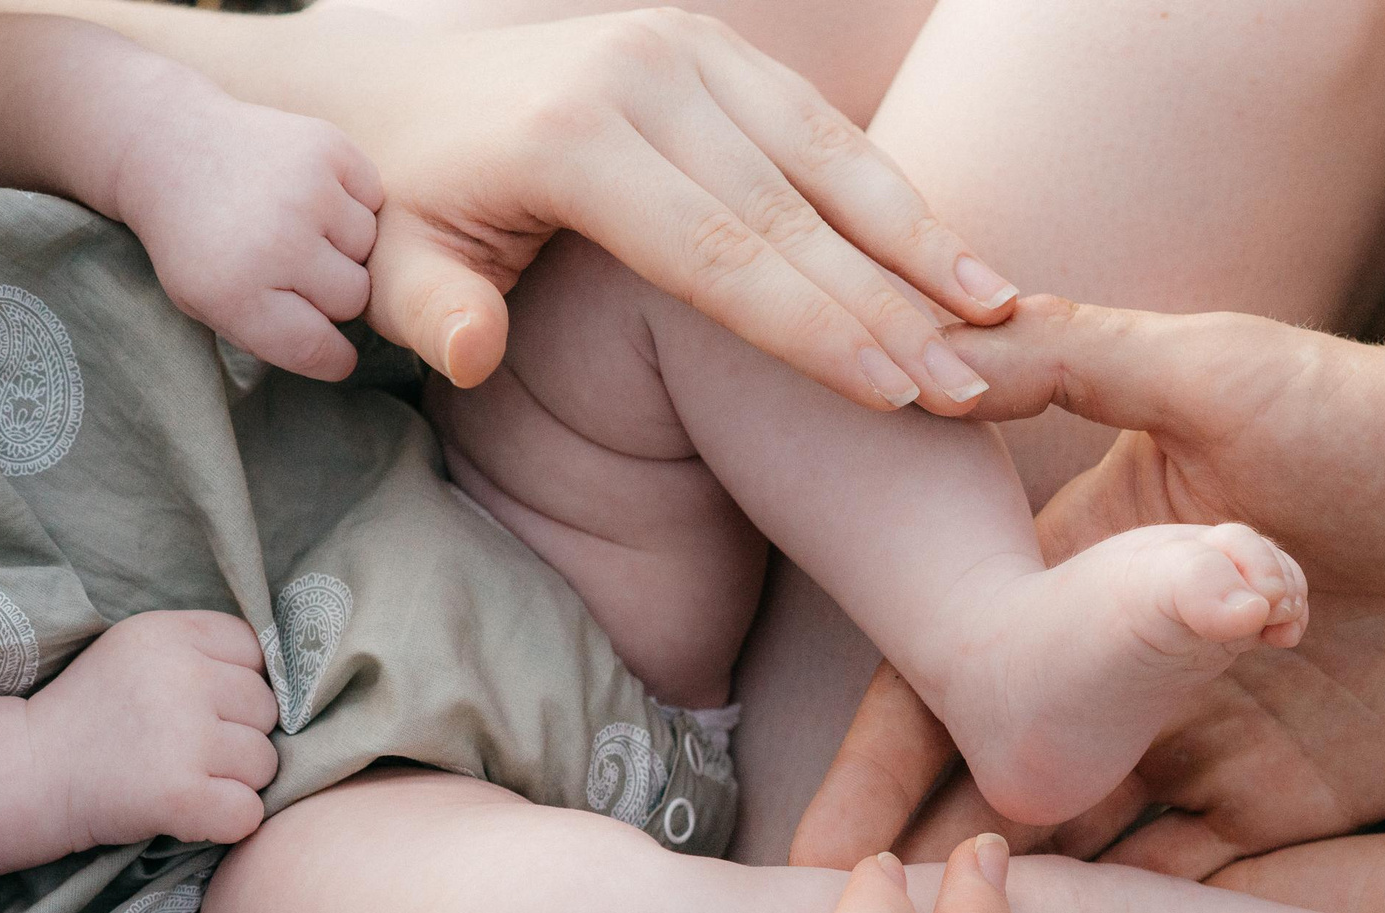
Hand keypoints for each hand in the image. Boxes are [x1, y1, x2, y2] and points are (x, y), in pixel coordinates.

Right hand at [26, 610, 280, 851]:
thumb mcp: (140, 653)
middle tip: (184, 748)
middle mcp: (182, 677)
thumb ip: (205, 653)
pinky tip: (187, 810)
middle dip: (239, 734)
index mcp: (169, 633)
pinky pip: (249, 813)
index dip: (240, 683)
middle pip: (268, 710)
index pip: (256, 651)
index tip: (203, 704)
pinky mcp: (180, 793)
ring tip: (180, 776)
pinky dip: (225, 821)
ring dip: (233, 780)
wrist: (28, 771)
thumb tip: (293, 681)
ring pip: (266, 764)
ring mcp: (183, 736)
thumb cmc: (95, 714)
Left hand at [117, 86, 381, 382]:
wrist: (166, 142)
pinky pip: (373, 196)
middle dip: (331, 289)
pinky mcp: (328, 147)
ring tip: (296, 219)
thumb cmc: (193, 234)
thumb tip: (340, 358)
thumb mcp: (203, 302)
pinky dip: (351, 198)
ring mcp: (306, 190)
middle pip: (354, 298)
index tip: (326, 344)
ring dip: (342, 241)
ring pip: (368, 247)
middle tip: (292, 263)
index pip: (321, 351)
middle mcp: (277, 243)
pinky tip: (307, 188)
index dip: (330, 354)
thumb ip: (268, 337)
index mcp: (237, 292)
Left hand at [271, 6, 1019, 401]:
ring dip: (920, 240)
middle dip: (893, 305)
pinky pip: (819, 127)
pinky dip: (892, 192)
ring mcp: (682, 48)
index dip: (817, 331)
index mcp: (572, 141)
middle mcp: (640, 76)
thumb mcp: (388, 261)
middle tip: (971, 387)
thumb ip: (432, 310)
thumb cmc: (402, 203)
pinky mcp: (711, 45)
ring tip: (998, 317)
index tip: (896, 395)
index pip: (720, 257)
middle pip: (794, 213)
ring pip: (829, 156)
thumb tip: (472, 355)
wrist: (386, 85)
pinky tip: (954, 257)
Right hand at [792, 302, 1384, 874]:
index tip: (805, 858)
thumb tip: (926, 352)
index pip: (946, 680)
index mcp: (1086, 571)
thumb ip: (1075, 363)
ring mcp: (1201, 746)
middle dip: (925, 874)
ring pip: (1082, 856)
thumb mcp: (1217, 376)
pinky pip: (1193, 897)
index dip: (873, 766)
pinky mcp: (1286, 806)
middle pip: (995, 785)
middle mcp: (1129, 671)